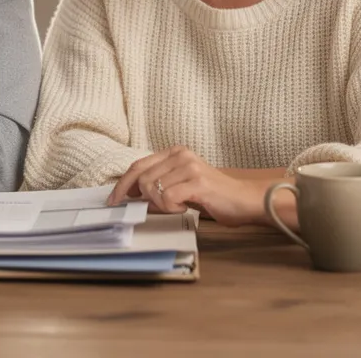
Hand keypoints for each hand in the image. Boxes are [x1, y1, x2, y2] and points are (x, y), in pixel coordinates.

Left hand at [107, 146, 259, 226]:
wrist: (245, 199)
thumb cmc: (213, 195)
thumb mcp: (181, 185)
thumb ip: (159, 185)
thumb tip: (132, 195)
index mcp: (175, 152)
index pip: (138, 165)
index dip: (123, 184)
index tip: (114, 199)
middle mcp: (180, 155)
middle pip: (141, 177)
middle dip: (139, 198)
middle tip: (147, 209)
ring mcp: (189, 166)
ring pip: (153, 189)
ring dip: (161, 205)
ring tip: (178, 207)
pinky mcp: (197, 182)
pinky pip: (168, 198)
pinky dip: (172, 209)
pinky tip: (185, 208)